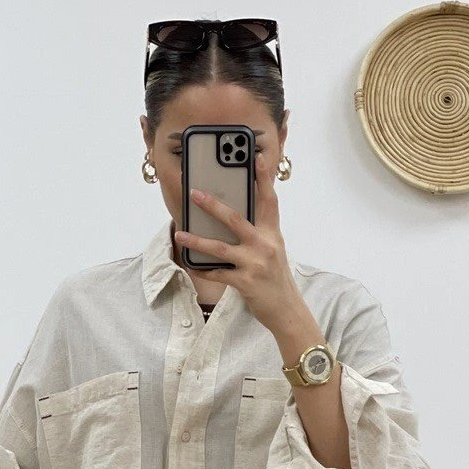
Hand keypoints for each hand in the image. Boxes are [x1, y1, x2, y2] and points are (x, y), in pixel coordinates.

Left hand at [173, 149, 304, 333]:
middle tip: (195, 193)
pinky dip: (203, 270)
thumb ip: (257, 234)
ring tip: (180, 234)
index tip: (255, 158)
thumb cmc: (275, 279)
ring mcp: (255, 264)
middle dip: (212, 205)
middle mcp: (265, 245)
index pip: (269, 200)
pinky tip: (192, 265)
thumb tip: (229, 219)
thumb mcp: (273, 251)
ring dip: (197, 241)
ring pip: (220, 248)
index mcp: (273, 234)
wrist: (287, 310)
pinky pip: (218, 274)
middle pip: (235, 219)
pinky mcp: (246, 282)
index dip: (263, 178)